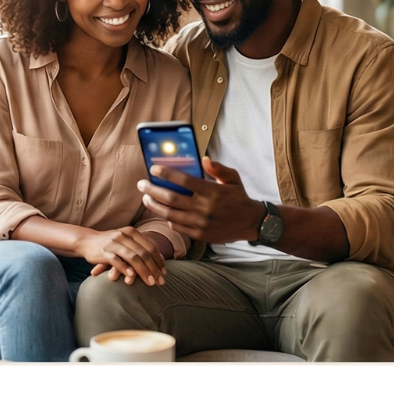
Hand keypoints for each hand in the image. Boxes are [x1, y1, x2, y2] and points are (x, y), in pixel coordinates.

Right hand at [75, 227, 165, 286]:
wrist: (86, 241)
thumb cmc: (111, 244)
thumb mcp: (126, 242)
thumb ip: (141, 248)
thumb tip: (161, 260)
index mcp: (132, 232)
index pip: (150, 247)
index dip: (158, 261)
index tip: (164, 273)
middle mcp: (123, 235)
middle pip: (144, 253)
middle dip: (154, 269)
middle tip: (160, 282)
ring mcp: (113, 242)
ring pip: (133, 257)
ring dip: (143, 271)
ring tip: (150, 282)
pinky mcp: (103, 251)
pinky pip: (116, 261)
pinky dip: (125, 269)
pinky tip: (132, 277)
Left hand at [139, 157, 264, 243]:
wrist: (252, 223)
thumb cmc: (239, 198)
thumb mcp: (233, 179)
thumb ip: (218, 168)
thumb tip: (203, 158)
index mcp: (211, 192)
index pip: (183, 181)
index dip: (165, 174)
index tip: (154, 168)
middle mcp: (204, 208)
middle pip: (170, 198)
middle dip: (152, 190)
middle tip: (142, 184)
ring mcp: (201, 223)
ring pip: (169, 214)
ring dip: (154, 205)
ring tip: (146, 197)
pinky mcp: (200, 235)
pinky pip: (177, 227)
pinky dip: (167, 218)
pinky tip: (162, 211)